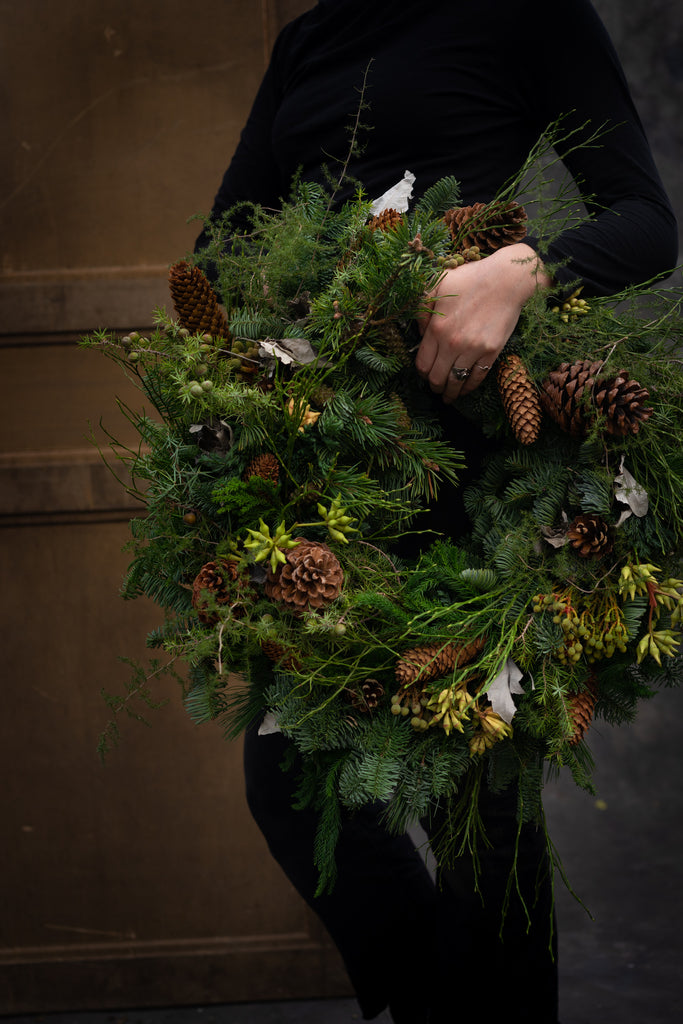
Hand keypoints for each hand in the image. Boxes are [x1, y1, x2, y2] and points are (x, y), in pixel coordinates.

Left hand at [415, 243, 551, 402]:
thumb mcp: (437, 285)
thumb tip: (419, 333)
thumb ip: (422, 309)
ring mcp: (473, 349)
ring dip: (450, 393)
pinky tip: (465, 389)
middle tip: (435, 387)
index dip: (422, 373)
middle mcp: (452, 343)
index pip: (422, 364)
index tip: (424, 374)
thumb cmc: (471, 278)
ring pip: (455, 382)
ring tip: (448, 396)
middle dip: (434, 386)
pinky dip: (469, 387)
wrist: (507, 279)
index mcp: (436, 328)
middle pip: (436, 377)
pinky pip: (477, 377)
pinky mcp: (491, 352)